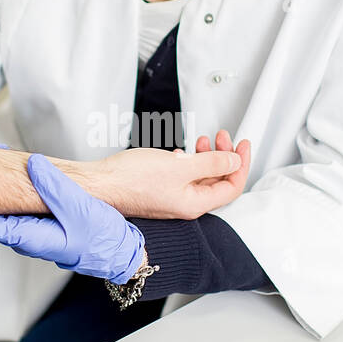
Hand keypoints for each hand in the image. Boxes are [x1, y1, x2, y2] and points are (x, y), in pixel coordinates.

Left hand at [0, 154, 146, 283]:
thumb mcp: (83, 213)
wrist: (125, 249)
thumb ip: (56, 189)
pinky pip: (16, 197)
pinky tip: (0, 158)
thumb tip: (30, 165)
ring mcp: (34, 224)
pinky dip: (4, 179)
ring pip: (0, 204)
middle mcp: (27, 232)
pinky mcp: (43, 216)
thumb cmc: (106, 238)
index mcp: (32, 236)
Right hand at [84, 135, 250, 218]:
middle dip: (225, 156)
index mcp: (194, 204)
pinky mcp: (160, 190)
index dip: (240, 164)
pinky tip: (184, 152)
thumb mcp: (180, 166)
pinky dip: (189, 161)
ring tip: (205, 140)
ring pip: (200, 177)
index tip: (242, 145)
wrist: (100, 183)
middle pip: (217, 181)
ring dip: (207, 157)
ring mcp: (172, 198)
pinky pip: (183, 176)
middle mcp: (185, 205)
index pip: (231, 187)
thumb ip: (211, 163)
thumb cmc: (130, 180)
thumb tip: (232, 161)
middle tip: (225, 137)